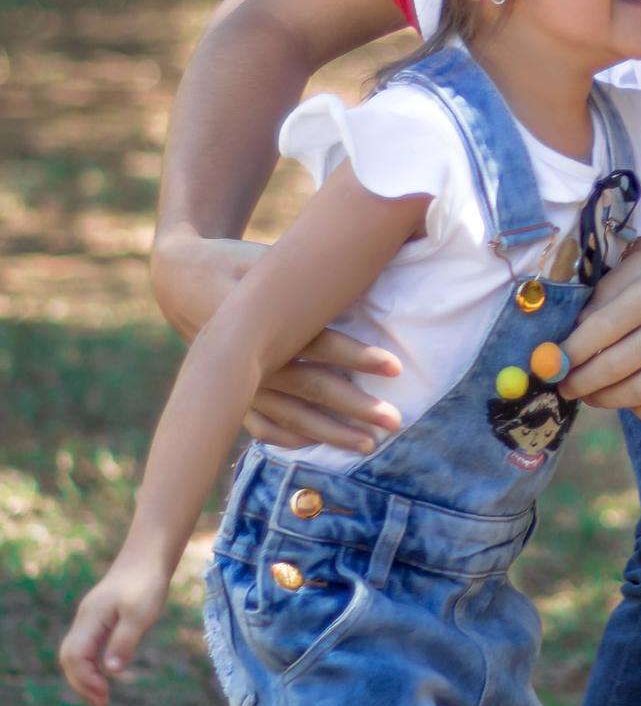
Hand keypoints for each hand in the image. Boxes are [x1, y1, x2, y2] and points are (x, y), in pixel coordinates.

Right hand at [59, 551, 172, 705]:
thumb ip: (124, 641)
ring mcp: (91, 617)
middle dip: (82, 683)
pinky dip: (90, 664)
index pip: (75, 656)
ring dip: (85, 675)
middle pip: (69, 657)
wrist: (148, 556)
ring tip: (102, 695)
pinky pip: (86, 646)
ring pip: (75, 652)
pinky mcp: (100, 617)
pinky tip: (105, 672)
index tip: (105, 695)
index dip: (85, 679)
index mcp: (91, 618)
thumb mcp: (140, 614)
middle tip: (102, 702)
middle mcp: (85, 619)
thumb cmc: (147, 583)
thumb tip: (112, 671)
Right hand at [151, 227, 401, 450]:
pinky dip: (288, 438)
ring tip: (369, 445)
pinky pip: (261, 425)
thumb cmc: (234, 263)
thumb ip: (305, 271)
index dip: (356, 356)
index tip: (395, 367)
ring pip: (290, 416)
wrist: (180, 281)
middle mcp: (249, 359)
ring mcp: (238, 383)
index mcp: (259, 320)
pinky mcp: (231, 394)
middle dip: (354, 406)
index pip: (317, 342)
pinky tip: (318, 446)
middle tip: (395, 420)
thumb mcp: (263, 258)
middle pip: (311, 386)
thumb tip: (362, 264)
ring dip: (331, 433)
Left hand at [563, 249, 640, 420]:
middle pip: (615, 366)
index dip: (570, 352)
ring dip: (606, 400)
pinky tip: (629, 401)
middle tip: (565, 387)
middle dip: (581, 382)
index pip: (601, 327)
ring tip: (591, 396)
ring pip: (639, 393)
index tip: (551, 365)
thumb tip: (570, 333)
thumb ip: (607, 293)